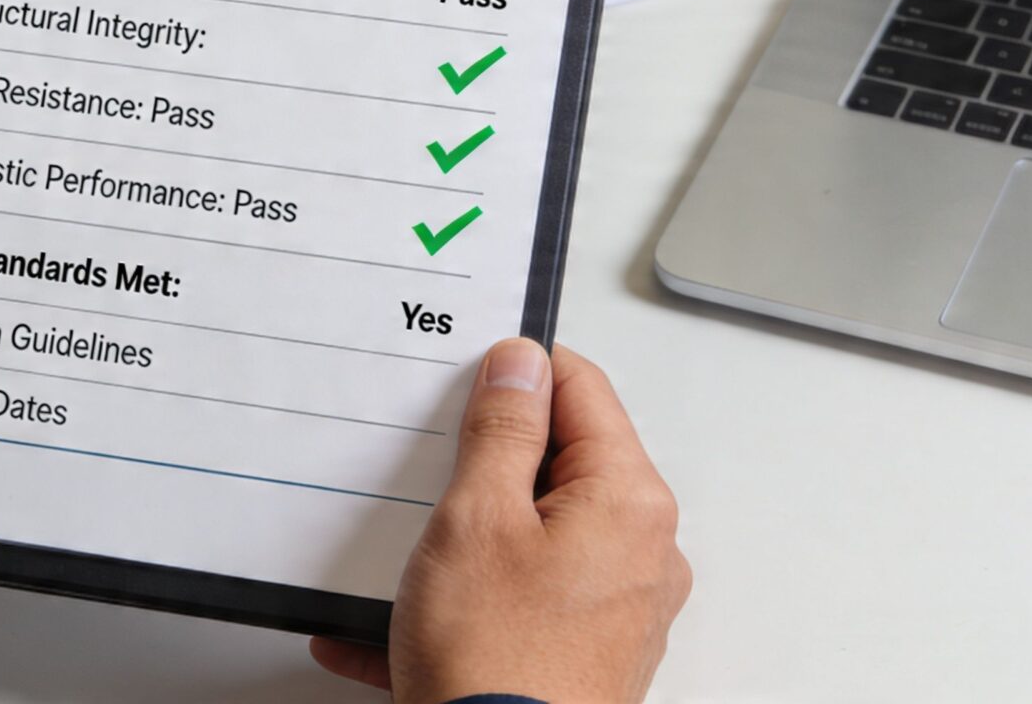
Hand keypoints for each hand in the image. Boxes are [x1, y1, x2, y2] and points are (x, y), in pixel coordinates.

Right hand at [310, 339, 690, 703]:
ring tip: (408, 558)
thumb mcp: (476, 518)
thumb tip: (521, 367)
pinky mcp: (586, 653)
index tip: (466, 384)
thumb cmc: (495, 665)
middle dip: (488, 464)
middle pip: (563, 464)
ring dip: (466, 538)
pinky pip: (521, 601)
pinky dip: (464, 600)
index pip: (582, 390)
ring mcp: (617, 609)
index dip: (518, 375)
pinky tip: (389, 627)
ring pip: (536, 536)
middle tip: (430, 474)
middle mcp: (642, 553)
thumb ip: (502, 430)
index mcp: (628, 502)